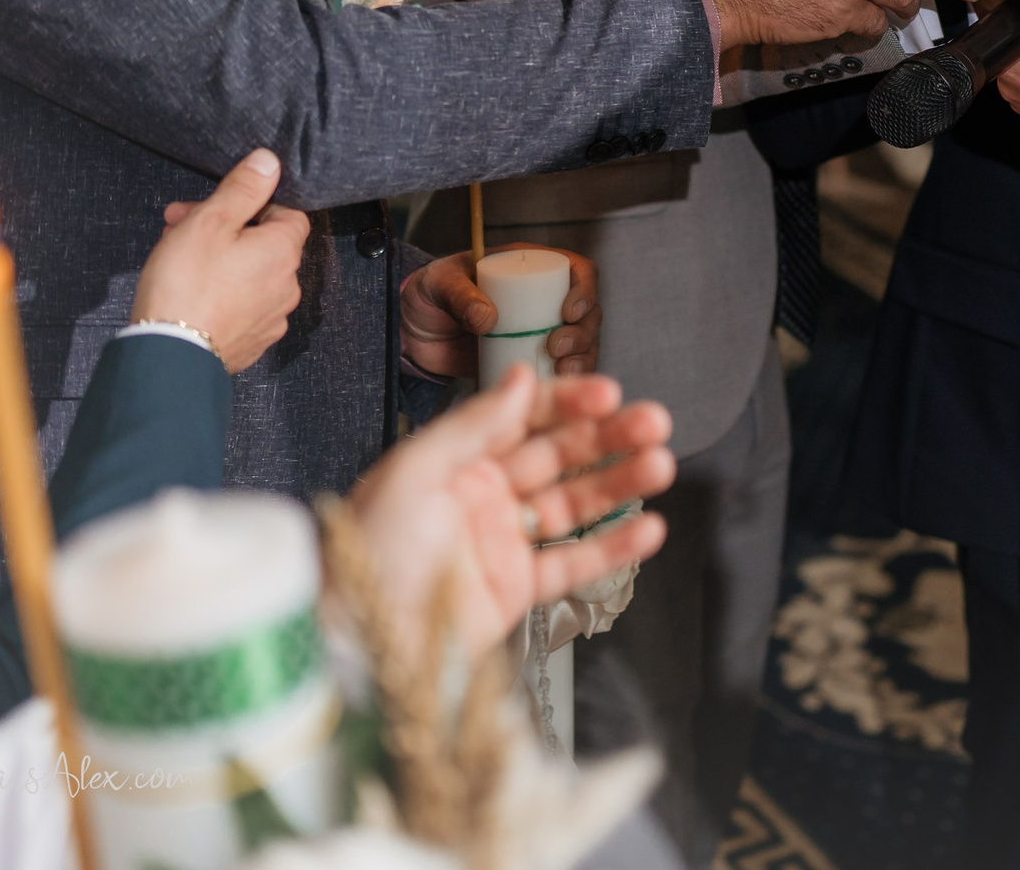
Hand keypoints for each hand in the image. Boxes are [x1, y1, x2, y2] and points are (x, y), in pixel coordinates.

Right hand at [136, 150, 309, 372]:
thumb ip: (243, 189)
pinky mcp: (252, 340)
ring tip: (177, 257)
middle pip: (264, 243)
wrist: (170, 354)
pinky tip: (190, 292)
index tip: (214, 205)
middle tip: (180, 226)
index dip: (249, 204)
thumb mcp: (211, 221)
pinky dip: (221, 292)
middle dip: (224, 229)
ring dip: (220, 259)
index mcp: (284, 252)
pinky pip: (242, 304)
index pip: (287, 213)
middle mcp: (288, 286)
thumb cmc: (187, 285)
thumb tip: (270, 163)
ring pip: (250, 274)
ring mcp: (272, 317)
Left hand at [344, 364, 675, 648]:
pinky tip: (649, 529)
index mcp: (455, 461)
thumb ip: (473, 425)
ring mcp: (503, 542)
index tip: (608, 394)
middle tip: (653, 424)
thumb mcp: (414, 472)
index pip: (523, 419)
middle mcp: (483, 496)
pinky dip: (613, 547)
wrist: (359, 639)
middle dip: (608, 438)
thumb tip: (521, 378)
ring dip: (619, 484)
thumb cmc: (371, 551)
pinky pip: (573, 564)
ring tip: (660, 466)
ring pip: (574, 505)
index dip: (568, 404)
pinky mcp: (517, 589)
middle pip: (559, 457)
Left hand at [401, 242, 601, 379]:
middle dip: (582, 331)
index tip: (568, 311)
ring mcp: (542, 332)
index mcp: (531, 268)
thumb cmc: (428, 295)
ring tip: (561, 369)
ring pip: (584, 343)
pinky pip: (562, 369)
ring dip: (582, 357)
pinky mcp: (532, 361)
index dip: (585, 289)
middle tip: (555, 346)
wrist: (412, 334)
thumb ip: (459, 294)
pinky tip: (558, 384)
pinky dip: (568, 378)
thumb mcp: (438, 284)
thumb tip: (488, 318)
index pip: (578, 271)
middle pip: (589, 312)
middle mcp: (546, 298)